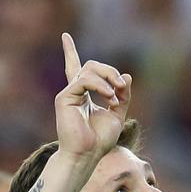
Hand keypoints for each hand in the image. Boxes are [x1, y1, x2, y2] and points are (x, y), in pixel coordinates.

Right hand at [55, 33, 131, 161]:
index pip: (77, 69)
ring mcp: (67, 94)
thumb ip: (122, 96)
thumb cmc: (99, 140)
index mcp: (82, 95)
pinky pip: (85, 80)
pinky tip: (109, 97)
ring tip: (115, 95)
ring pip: (89, 69)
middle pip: (91, 66)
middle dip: (109, 71)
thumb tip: (126, 76)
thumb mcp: (117, 115)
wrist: (86, 155)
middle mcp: (73, 92)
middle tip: (121, 87)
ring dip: (108, 78)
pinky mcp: (64, 98)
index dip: (70, 52)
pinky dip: (101, 86)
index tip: (64, 36)